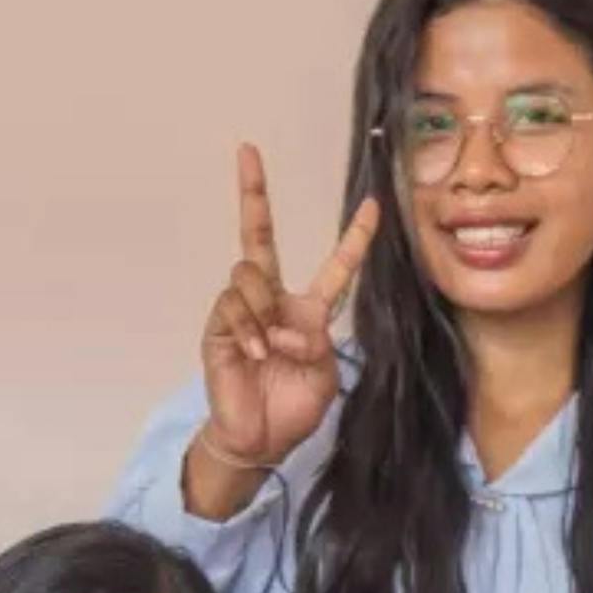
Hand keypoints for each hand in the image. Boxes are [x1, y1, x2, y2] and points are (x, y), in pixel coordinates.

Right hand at [192, 145, 377, 504]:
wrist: (258, 440)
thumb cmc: (293, 410)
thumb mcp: (325, 375)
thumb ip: (318, 343)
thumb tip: (289, 323)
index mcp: (307, 311)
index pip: (334, 267)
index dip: (354, 238)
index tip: (373, 206)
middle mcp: (272, 300)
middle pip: (259, 236)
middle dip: (252, 193)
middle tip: (247, 151)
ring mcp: (242, 311)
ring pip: (249, 274)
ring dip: (267, 311)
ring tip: (273, 350)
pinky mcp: (219, 327)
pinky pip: (234, 307)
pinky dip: (251, 330)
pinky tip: (257, 355)